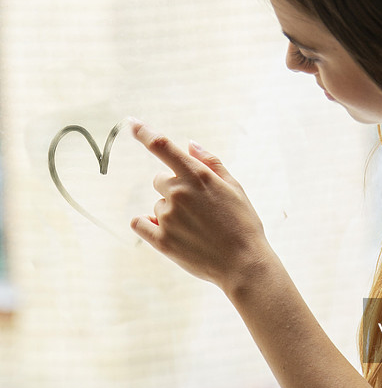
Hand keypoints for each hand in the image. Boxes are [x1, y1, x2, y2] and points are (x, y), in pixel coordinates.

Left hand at [130, 120, 272, 287]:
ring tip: (196, 229)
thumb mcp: (235, 187)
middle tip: (198, 209)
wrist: (244, 264)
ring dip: (170, 212)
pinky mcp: (161, 240)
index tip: (131, 123)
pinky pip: (140, 223)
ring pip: (157, 205)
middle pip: (160, 181)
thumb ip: (210, 162)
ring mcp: (168, 217)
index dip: (144, 132)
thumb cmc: (244, 224)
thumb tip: (189, 144)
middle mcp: (178, 193)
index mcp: (197, 176)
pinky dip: (149, 225)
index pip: (162, 147)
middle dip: (174, 189)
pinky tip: (170, 233)